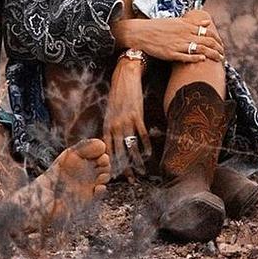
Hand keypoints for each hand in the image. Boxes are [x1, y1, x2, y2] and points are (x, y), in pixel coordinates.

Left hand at [103, 58, 152, 180]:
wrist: (125, 78)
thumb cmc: (118, 96)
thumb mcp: (110, 113)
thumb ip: (112, 127)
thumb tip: (114, 142)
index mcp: (107, 126)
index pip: (108, 150)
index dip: (112, 163)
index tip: (115, 176)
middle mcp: (115, 126)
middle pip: (119, 152)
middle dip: (125, 167)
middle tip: (131, 180)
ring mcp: (126, 121)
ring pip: (131, 146)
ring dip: (137, 161)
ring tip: (142, 172)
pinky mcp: (136, 115)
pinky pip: (141, 134)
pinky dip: (146, 145)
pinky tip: (149, 154)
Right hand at [115, 17, 224, 62]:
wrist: (141, 33)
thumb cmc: (158, 26)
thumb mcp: (176, 21)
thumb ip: (193, 22)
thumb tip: (207, 21)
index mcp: (186, 26)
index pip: (207, 32)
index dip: (217, 39)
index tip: (221, 45)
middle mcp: (184, 35)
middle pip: (207, 42)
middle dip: (218, 49)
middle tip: (222, 54)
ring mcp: (178, 45)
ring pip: (200, 49)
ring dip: (211, 55)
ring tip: (218, 59)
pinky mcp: (171, 54)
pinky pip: (186, 57)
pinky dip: (196, 58)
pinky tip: (203, 60)